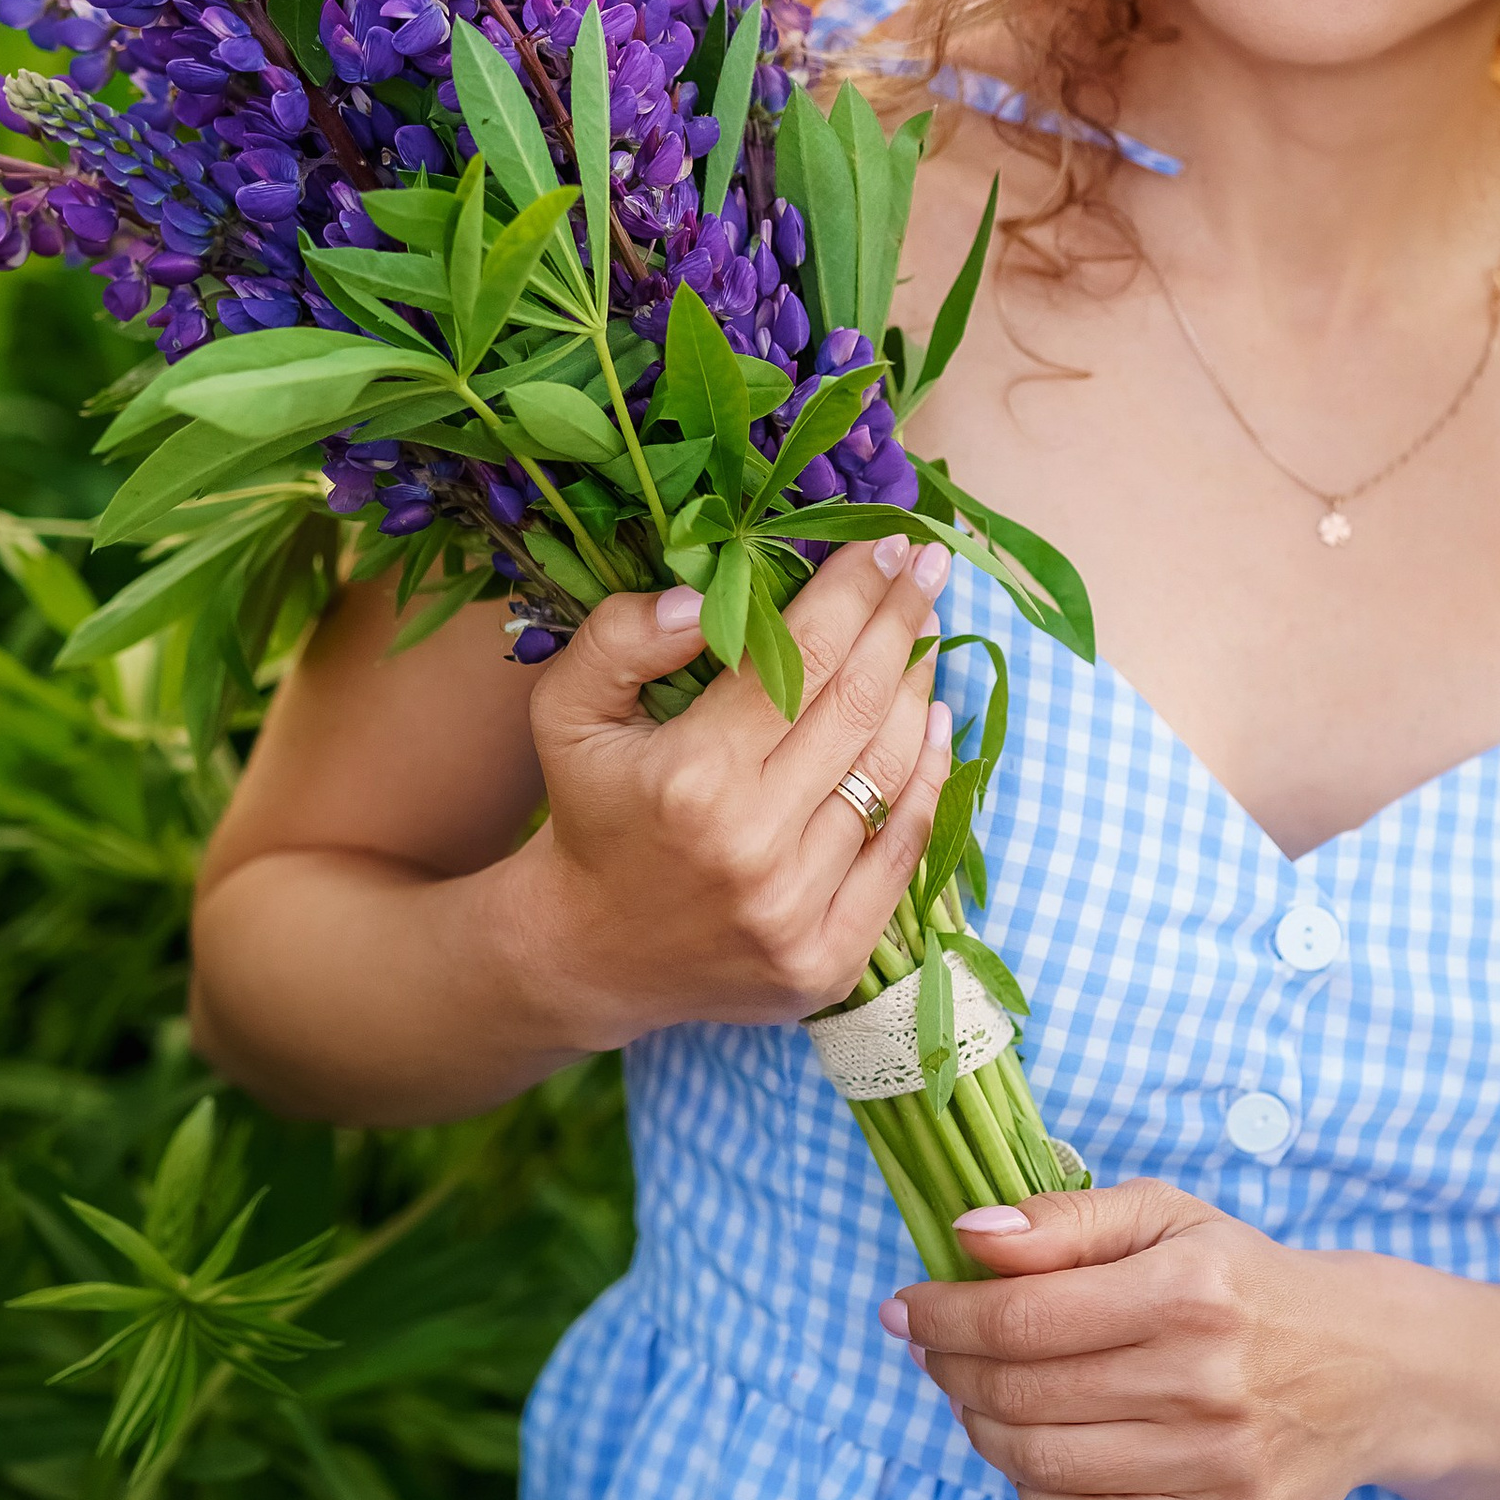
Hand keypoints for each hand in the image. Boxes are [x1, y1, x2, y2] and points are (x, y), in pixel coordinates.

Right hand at [508, 534, 953, 1047]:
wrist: (586, 953)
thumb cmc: (588, 813)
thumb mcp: (566, 710)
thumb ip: (619, 640)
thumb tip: (700, 597)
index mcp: (692, 779)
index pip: (803, 659)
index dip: (854, 591)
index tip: (887, 541)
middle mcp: (754, 846)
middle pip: (859, 705)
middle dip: (902, 621)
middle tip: (928, 567)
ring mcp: (798, 910)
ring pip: (889, 773)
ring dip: (918, 689)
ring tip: (925, 634)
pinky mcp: (830, 958)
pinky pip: (904, 852)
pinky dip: (929, 778)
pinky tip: (933, 722)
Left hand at [884, 1181, 1391, 1499]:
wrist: (1372, 1368)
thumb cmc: (1247, 1281)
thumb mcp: (1168, 1218)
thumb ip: (1065, 1223)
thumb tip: (967, 1238)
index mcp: (1188, 1290)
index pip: (1023, 1317)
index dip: (945, 1316)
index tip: (907, 1308)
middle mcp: (1205, 1381)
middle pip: (1024, 1397)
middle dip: (953, 1373)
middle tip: (936, 1354)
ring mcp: (1220, 1465)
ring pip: (1046, 1469)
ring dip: (984, 1433)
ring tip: (978, 1401)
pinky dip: (1038, 1498)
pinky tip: (1032, 1459)